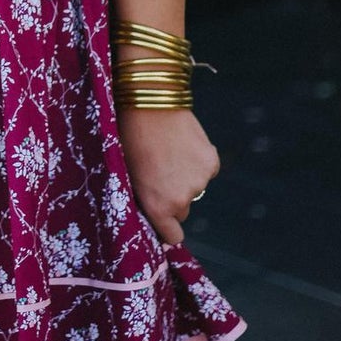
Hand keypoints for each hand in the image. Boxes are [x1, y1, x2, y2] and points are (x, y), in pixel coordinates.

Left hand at [116, 108, 219, 246]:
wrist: (151, 104)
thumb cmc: (130, 138)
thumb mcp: (128, 174)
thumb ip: (143, 199)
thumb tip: (150, 211)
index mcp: (159, 206)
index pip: (173, 236)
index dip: (167, 229)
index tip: (162, 221)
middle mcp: (183, 199)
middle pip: (183, 210)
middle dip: (173, 198)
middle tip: (159, 174)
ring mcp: (200, 181)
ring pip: (194, 187)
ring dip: (185, 177)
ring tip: (168, 152)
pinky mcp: (212, 162)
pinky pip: (205, 170)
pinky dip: (197, 162)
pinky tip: (182, 144)